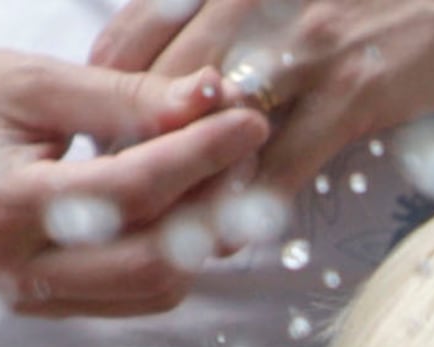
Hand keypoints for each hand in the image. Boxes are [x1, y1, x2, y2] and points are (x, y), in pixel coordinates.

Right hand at [0, 51, 268, 316]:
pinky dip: (175, 254)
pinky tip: (190, 207)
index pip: (129, 190)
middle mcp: (14, 268)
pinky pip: (135, 295)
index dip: (199, 155)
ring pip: (153, 289)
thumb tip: (208, 99)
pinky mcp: (48, 306)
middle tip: (247, 155)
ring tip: (225, 176)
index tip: (247, 120)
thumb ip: (119, 96)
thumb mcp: (28, 79)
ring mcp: (30, 298)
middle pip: (153, 260)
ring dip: (202, 237)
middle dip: (213, 207)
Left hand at [97, 0, 433, 206]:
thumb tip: (182, 76)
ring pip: (216, 130)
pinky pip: (285, 159)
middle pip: (161, 88)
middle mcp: (249, 9)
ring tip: (155, 235)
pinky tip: (230, 238)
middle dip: (126, 147)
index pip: (135, 32)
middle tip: (101, 202)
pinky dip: (251, 203)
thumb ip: (228, 22)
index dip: (100, 90)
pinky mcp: (350, 94)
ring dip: (182, 188)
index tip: (83, 134)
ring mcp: (299, 53)